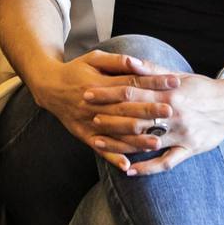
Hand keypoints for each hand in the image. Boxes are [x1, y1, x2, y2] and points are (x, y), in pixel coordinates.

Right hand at [31, 50, 180, 155]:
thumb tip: (137, 62)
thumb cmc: (76, 70)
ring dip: (135, 139)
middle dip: (149, 111)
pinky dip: (112, 157)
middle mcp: (94, 105)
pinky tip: (126, 165)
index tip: (174, 81)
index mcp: (99, 83)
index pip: (132, 83)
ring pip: (115, 132)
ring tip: (157, 142)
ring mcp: (88, 122)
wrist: (49, 87)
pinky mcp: (83, 134)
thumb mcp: (94, 59)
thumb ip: (117, 61)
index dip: (153, 82)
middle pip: (126, 109)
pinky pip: (99, 148)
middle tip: (171, 112)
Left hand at [84, 70, 223, 175]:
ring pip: (146, 140)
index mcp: (169, 93)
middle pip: (135, 117)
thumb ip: (152, 71)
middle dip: (108, 117)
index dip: (108, 93)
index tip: (89, 94)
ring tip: (97, 142)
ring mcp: (182, 134)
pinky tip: (128, 170)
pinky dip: (147, 168)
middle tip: (86, 118)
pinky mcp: (190, 150)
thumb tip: (129, 62)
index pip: (132, 92)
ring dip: (120, 142)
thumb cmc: (202, 88)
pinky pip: (166, 162)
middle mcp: (174, 114)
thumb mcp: (179, 75)